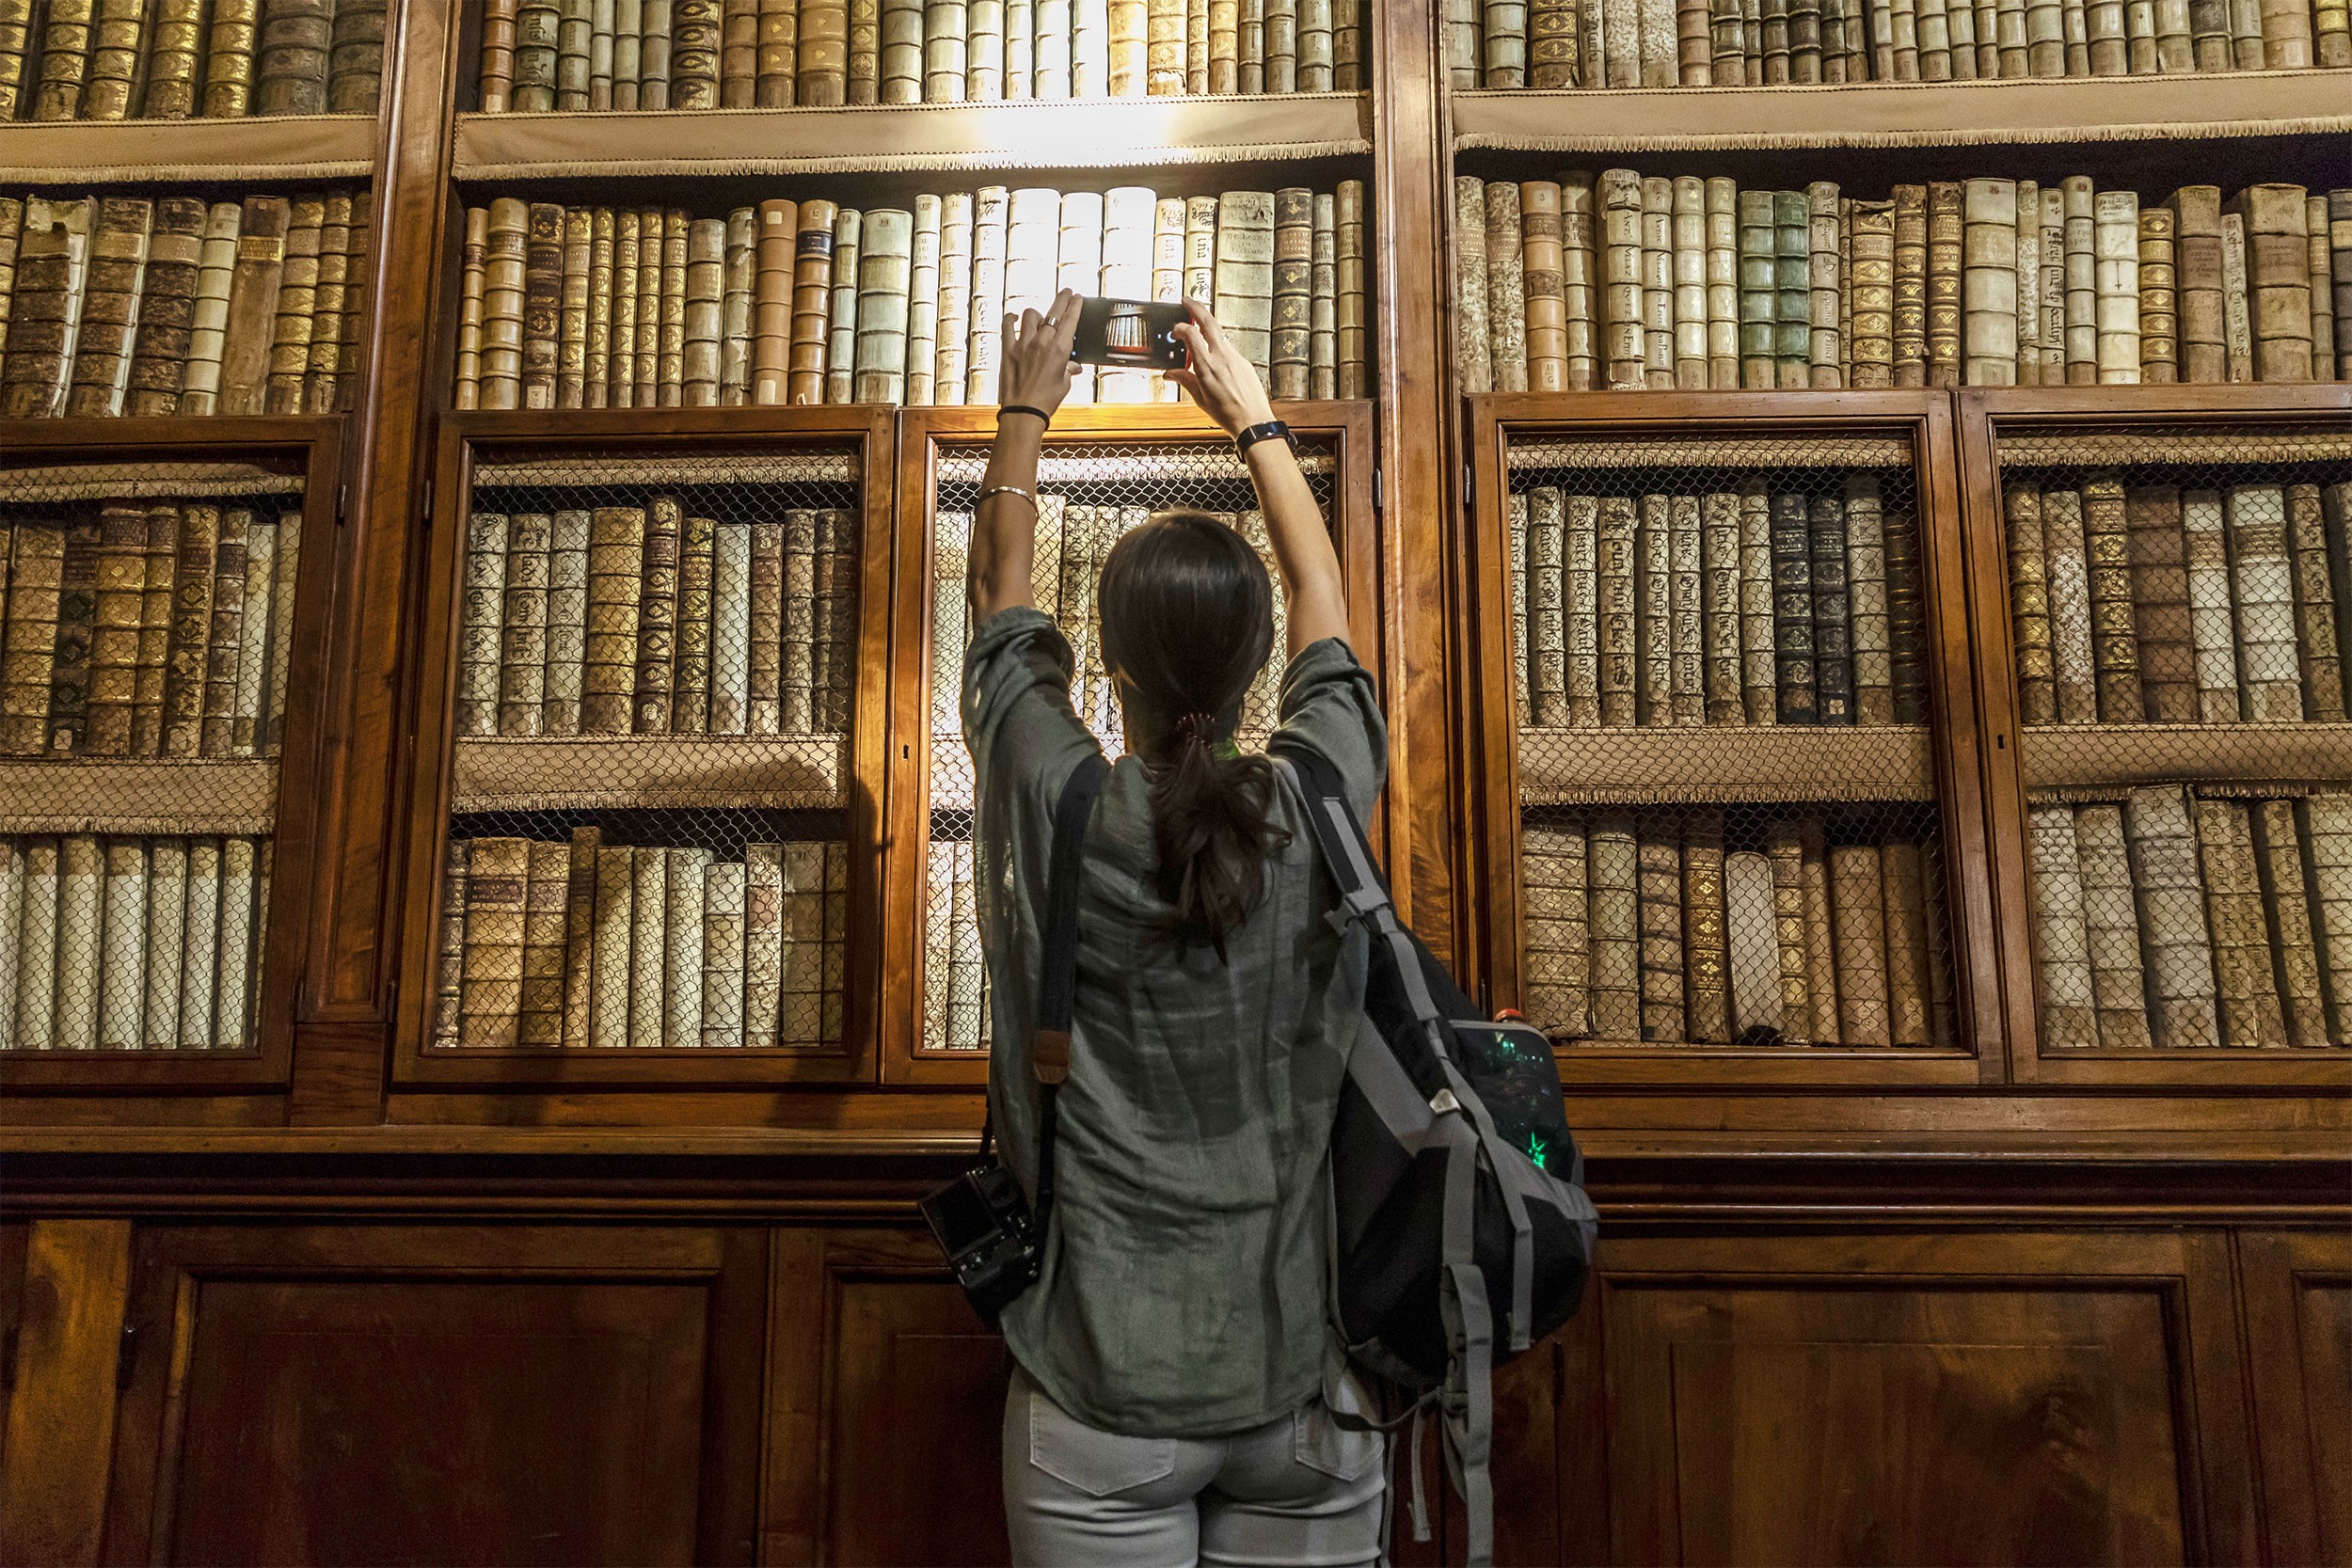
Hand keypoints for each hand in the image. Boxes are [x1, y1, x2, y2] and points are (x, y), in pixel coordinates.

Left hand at [999, 289, 1082, 419]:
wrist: (1023, 412)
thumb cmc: (1045, 401)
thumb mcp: (1064, 384)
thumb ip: (1068, 369)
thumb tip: (1073, 366)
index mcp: (1059, 350)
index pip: (1070, 319)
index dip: (1075, 305)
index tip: (1077, 297)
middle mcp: (1041, 343)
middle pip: (1053, 311)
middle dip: (1062, 299)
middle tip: (1066, 292)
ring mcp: (1023, 344)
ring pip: (1029, 314)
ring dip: (1036, 314)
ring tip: (1039, 318)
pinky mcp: (1008, 350)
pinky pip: (1007, 326)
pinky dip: (1010, 319)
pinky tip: (1013, 317)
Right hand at [1164, 301, 1274, 436]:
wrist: (1253, 421)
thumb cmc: (1228, 414)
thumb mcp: (1200, 398)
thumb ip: (1184, 380)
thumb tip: (1170, 373)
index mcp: (1207, 366)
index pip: (1191, 334)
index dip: (1180, 327)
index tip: (1175, 331)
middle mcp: (1222, 357)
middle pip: (1209, 321)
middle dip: (1196, 307)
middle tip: (1186, 301)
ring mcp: (1235, 357)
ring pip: (1220, 334)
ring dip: (1207, 328)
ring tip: (1198, 332)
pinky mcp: (1244, 361)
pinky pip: (1228, 348)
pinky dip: (1218, 346)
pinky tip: (1214, 357)